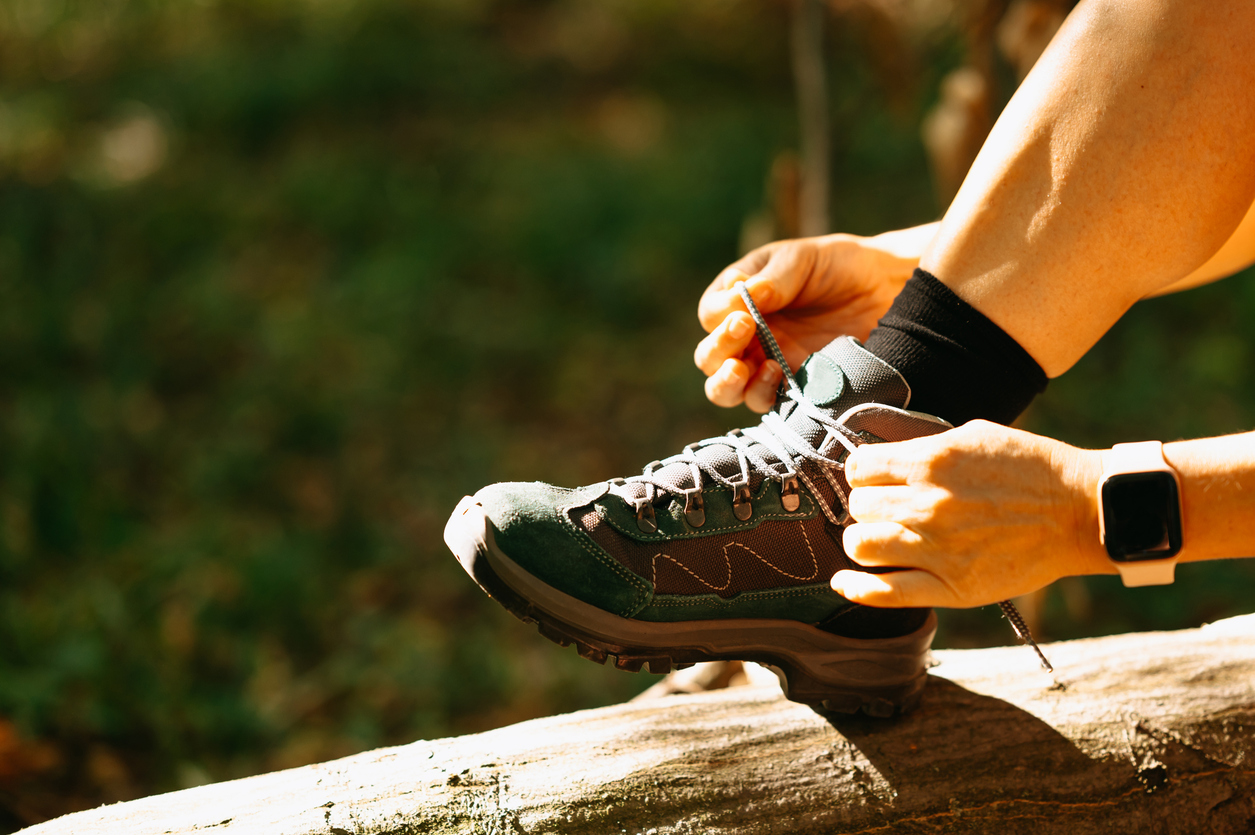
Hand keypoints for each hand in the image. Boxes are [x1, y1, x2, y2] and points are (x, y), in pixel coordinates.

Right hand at [694, 226, 932, 412]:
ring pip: (725, 390)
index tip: (744, 313)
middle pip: (709, 358)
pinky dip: (761, 395)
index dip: (720, 319)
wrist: (887, 289)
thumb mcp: (802, 260)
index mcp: (740, 298)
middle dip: (718, 349)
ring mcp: (768, 364)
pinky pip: (764, 403)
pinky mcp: (793, 386)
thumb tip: (741, 298)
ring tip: (746, 369)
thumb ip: (773, 280)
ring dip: (728, 384)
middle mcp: (748, 336)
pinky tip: (779, 376)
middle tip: (744, 332)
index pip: (711, 314)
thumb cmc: (839, 265)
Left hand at [832, 420, 1110, 607]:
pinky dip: (857, 588)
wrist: (1080, 511)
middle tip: (888, 510)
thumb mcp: (972, 436)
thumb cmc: (1030, 468)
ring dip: (865, 541)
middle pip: (857, 507)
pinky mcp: (951, 586)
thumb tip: (883, 460)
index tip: (877, 480)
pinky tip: (846, 581)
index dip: (865, 474)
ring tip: (884, 538)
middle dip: (868, 506)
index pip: (859, 468)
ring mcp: (936, 548)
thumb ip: (922, 448)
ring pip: (860, 546)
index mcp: (929, 462)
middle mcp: (925, 505)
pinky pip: (884, 593)